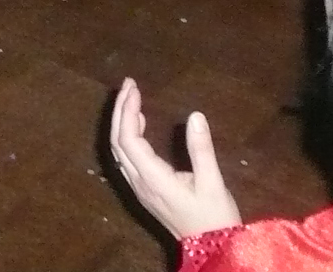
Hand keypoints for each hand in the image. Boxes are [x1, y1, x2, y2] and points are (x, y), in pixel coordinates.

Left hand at [109, 78, 242, 240]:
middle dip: (120, 110)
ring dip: (122, 122)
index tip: (134, 87)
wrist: (212, 247)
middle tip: (129, 85)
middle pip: (117, 142)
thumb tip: (195, 115)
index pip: (128, 139)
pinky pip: (126, 159)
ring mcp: (140, 188)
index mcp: (152, 179)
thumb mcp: (213, 182)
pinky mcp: (145, 191)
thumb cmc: (214, 217)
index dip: (127, 110)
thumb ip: (202, 149)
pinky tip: (139, 124)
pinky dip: (127, 136)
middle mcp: (139, 183)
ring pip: (119, 151)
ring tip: (131, 98)